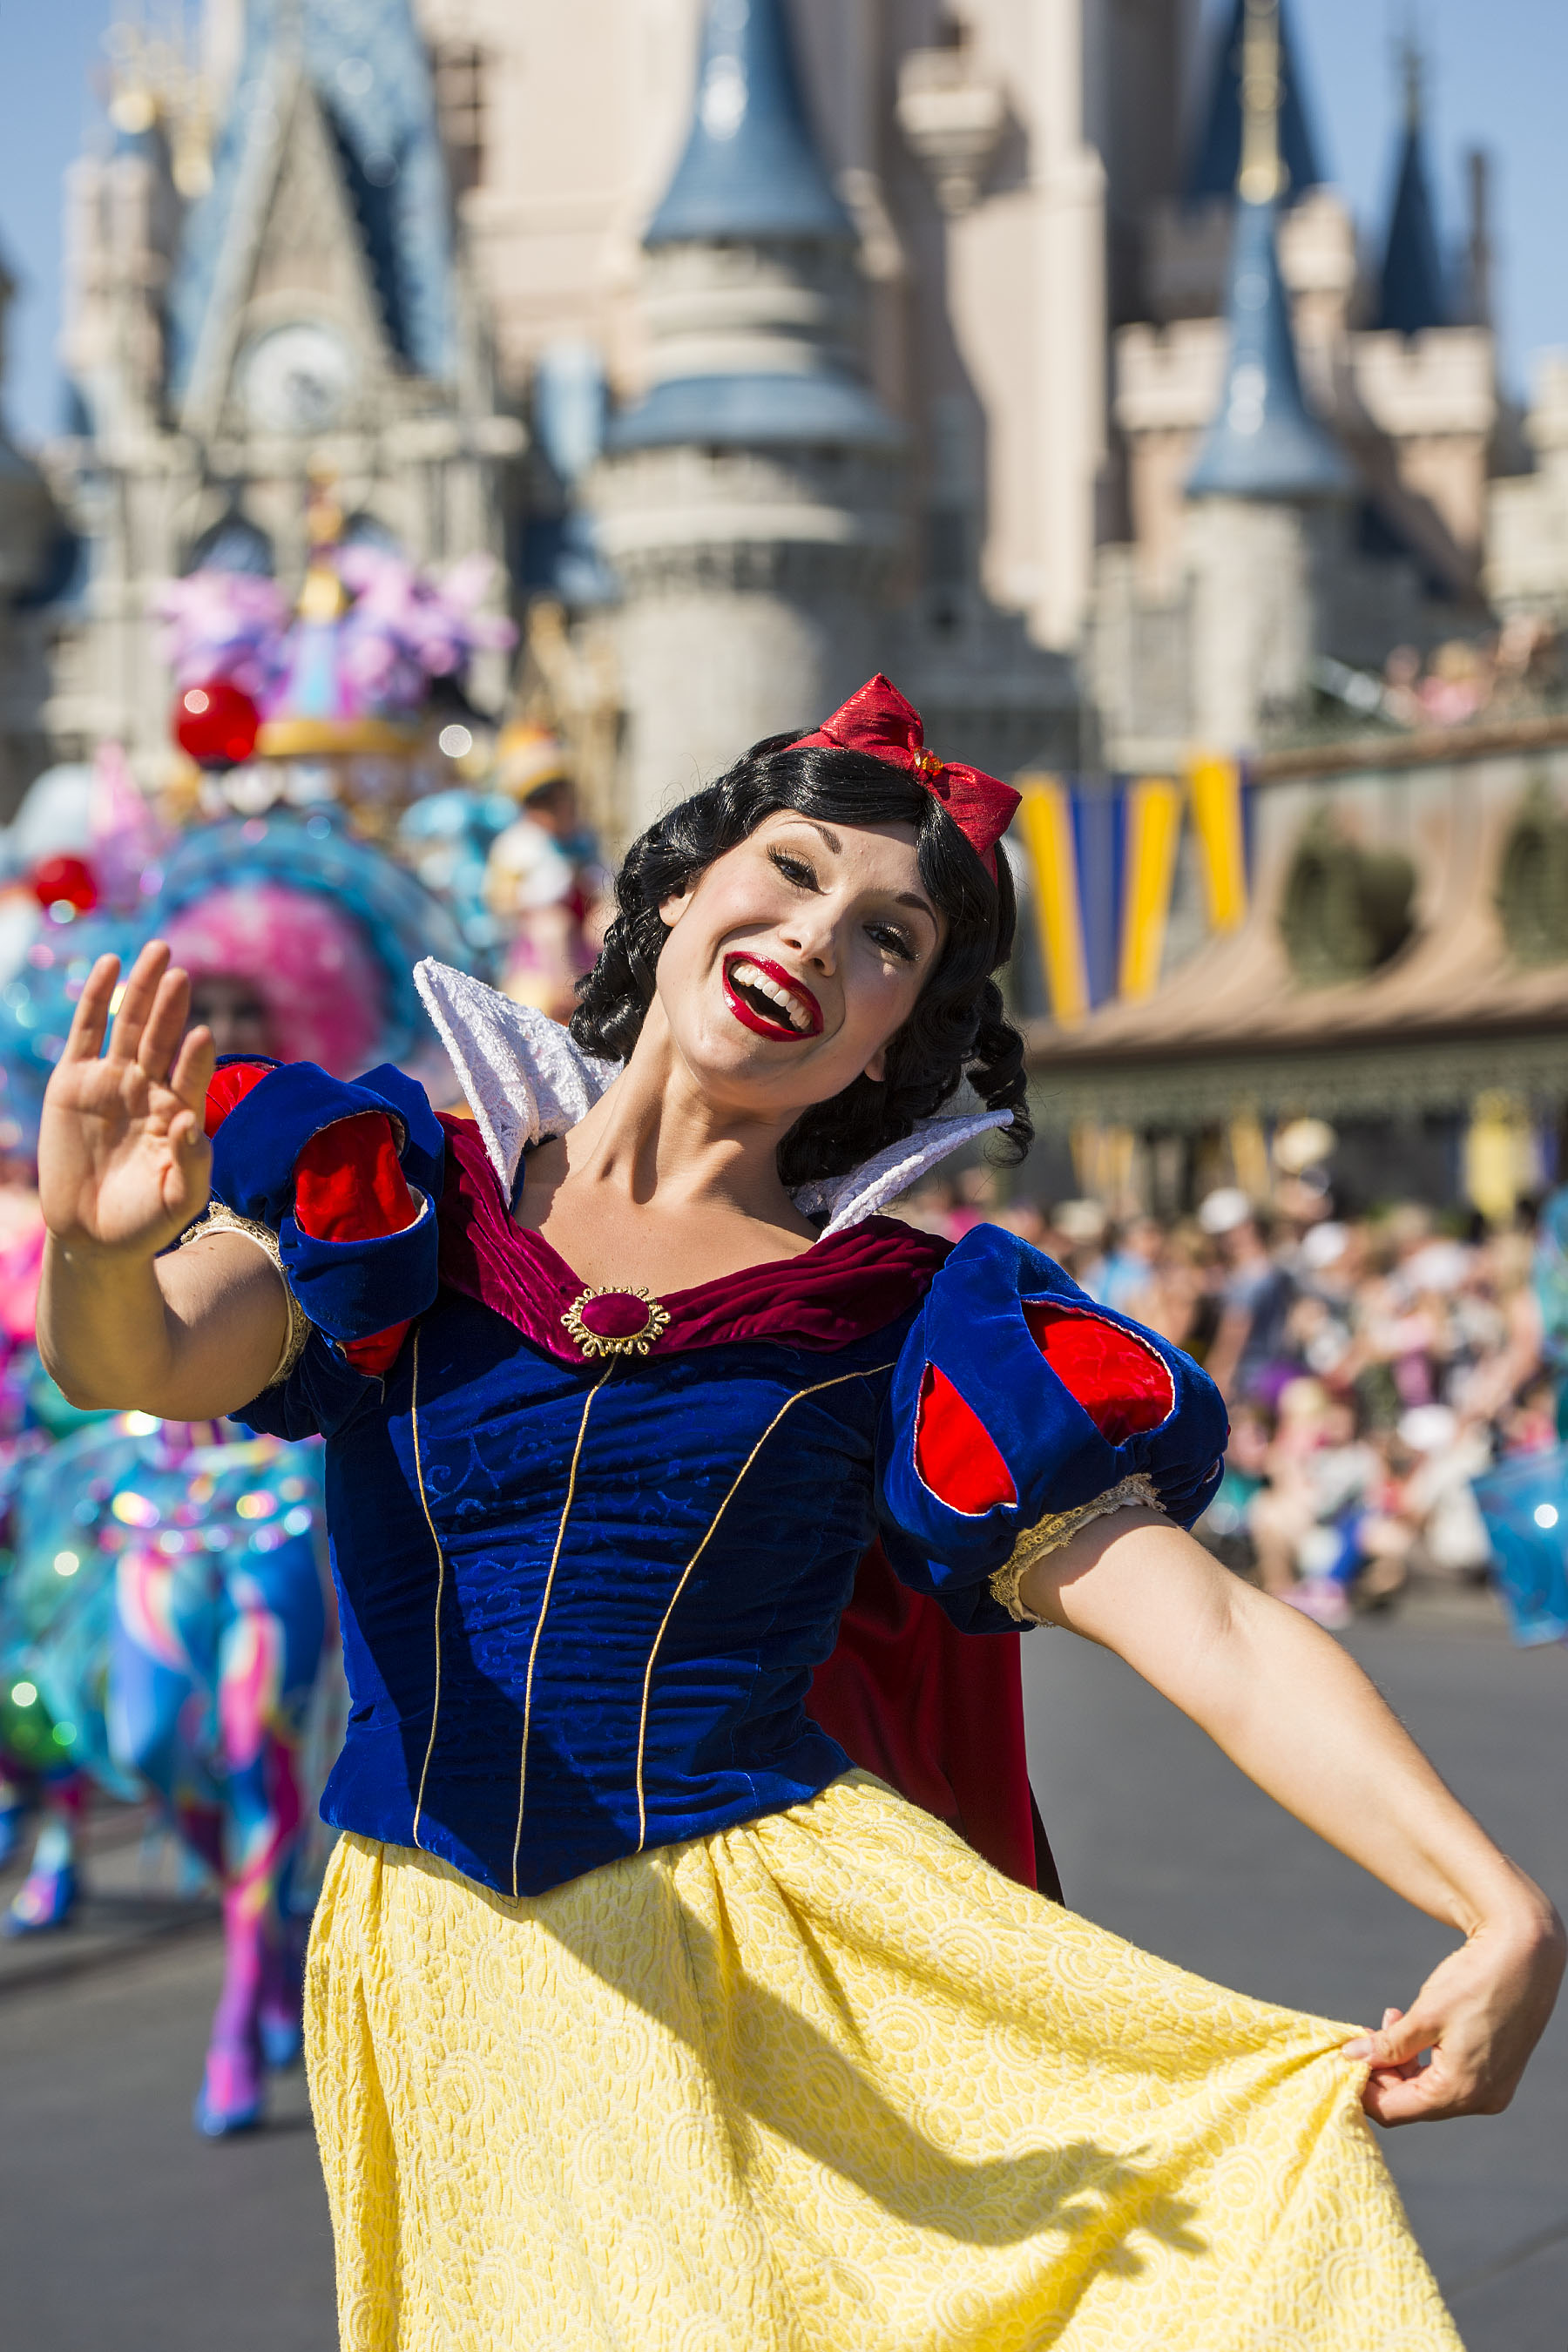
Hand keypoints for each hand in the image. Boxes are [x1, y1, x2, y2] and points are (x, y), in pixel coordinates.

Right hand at [39, 943, 215, 1260]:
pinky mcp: (73, 1081)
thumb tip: (186, 1121)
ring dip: (142, 990)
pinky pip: (86, 1032)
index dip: (196, 1057)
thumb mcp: (179, 1199)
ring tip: (158, 951)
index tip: (204, 1034)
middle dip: (170, 1005)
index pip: (192, 1075)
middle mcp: (149, 1089)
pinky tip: (110, 966)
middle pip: (161, 1038)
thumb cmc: (147, 1220)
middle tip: (181, 970)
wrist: (94, 1236)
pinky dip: (97, 999)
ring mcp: (111, 1081)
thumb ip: (190, 1162)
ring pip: (129, 1026)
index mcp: (180, 1112)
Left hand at [1346, 1897, 1565, 2123]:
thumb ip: (1389, 2044)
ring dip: (1401, 2060)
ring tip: (1388, 2020)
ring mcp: (1491, 2087)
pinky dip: (1425, 2055)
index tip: (1340, 2061)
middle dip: (1381, 2071)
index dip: (1362, 2089)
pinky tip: (1409, 2024)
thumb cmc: (1476, 1982)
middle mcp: (1481, 2100)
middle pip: (1412, 2101)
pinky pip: (1449, 2075)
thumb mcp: (1425, 2014)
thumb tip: (1352, 2057)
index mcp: (1462, 2092)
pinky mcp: (1495, 2070)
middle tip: (1361, 2036)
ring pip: (1429, 2087)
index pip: (1396, 2110)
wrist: (1527, 1954)